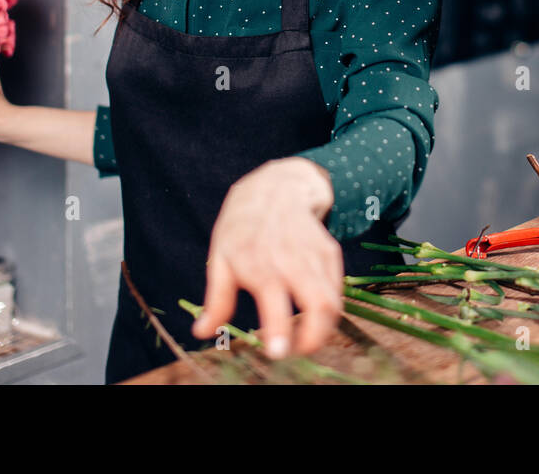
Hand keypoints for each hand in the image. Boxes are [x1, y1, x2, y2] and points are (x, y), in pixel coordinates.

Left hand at [191, 157, 342, 359]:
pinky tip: (313, 314)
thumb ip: (216, 299)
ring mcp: (315, 256)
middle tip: (299, 351)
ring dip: (324, 329)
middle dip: (315, 339)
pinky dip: (329, 309)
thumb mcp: (220, 258)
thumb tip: (201, 333)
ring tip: (306, 338)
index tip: (278, 354)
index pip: (277, 306)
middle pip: (319, 307)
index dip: (281, 335)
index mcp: (262, 266)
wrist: (277, 185)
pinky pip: (337, 290)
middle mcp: (293, 262)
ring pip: (333, 302)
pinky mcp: (330, 252)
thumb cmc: (242, 225)